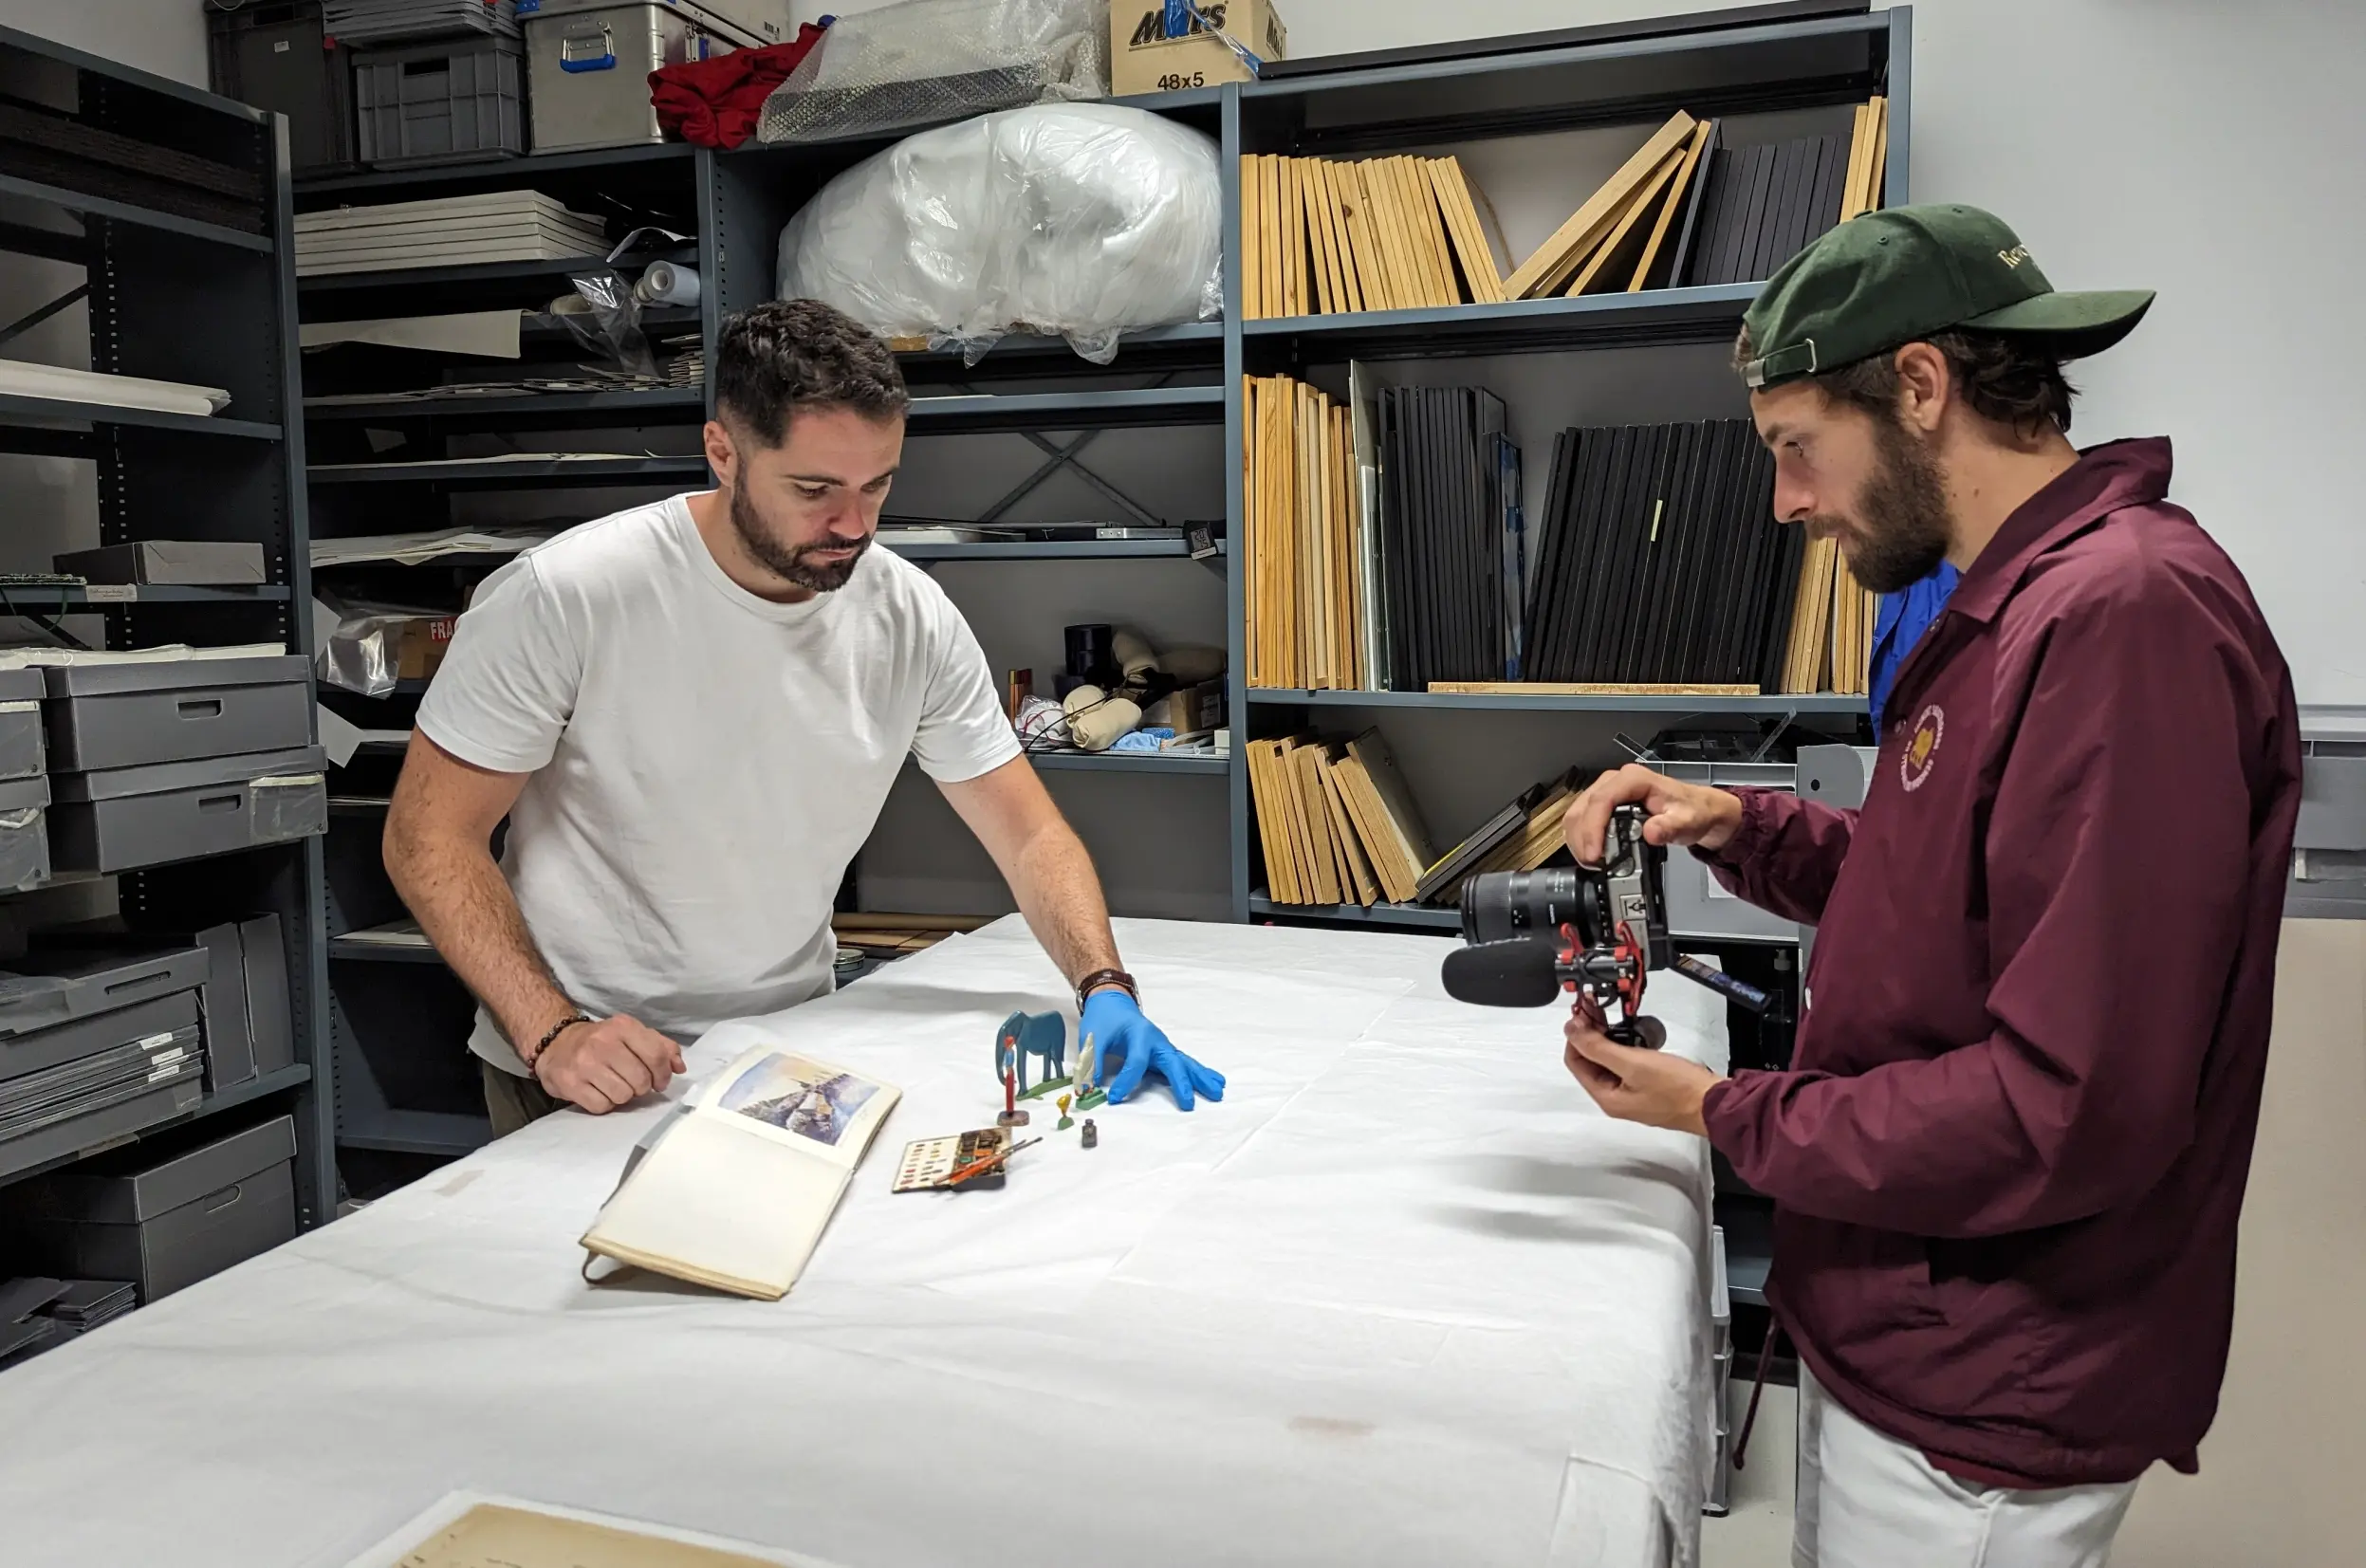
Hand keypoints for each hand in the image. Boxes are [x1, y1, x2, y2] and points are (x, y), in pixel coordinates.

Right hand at [532, 1013, 685, 1113]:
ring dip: (623, 1096)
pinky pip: (602, 1106)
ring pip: (623, 1095)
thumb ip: (661, 1047)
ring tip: (614, 1085)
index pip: (657, 1056)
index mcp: (623, 1027)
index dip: (663, 1075)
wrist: (556, 1044)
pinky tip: (599, 1092)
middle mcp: (603, 1043)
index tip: (659, 1082)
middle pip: (641, 1080)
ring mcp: (584, 1064)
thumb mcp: (632, 1034)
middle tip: (632, 1082)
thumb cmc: (602, 1041)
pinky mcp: (570, 1083)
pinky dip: (605, 1104)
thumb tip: (679, 1067)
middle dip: (641, 1087)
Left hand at [1081, 988, 1224, 1111]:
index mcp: (1139, 1035)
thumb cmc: (1104, 1019)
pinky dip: (1199, 1073)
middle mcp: (1156, 1041)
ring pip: (1185, 1063)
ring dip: (1201, 1078)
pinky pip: (1184, 1064)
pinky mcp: (1165, 1054)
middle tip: (1189, 1103)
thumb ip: (1091, 1061)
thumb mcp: (1092, 1036)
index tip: (1114, 1098)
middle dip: (1181, 1083)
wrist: (1113, 1002)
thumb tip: (1088, 1088)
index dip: (1126, 1081)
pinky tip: (1216, 1082)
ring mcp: (1163, 1047)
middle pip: (1172, 1062)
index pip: (1136, 1062)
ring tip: (1218, 1092)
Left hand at [1562, 998, 1719, 1136]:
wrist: (1713, 1102)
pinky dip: (1626, 1047)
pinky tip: (1633, 1034)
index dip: (1575, 1035)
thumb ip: (1598, 1047)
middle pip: (1591, 1061)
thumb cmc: (1677, 1088)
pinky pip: (1627, 1065)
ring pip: (1609, 1061)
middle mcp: (1615, 1099)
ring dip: (1608, 1039)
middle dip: (1591, 1034)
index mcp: (1606, 1097)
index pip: (1575, 1061)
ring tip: (1614, 1018)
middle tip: (1597, 1009)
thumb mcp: (1633, 1063)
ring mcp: (1632, 1094)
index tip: (1582, 1012)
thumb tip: (1571, 1030)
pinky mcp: (1647, 1087)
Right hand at [1563, 763, 1744, 864]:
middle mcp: (1615, 782)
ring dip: (1579, 842)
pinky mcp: (1602, 806)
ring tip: (1595, 863)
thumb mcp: (1687, 821)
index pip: (1601, 800)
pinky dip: (1582, 840)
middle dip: (1583, 840)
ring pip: (1577, 815)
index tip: (1595, 854)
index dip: (1593, 828)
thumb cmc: (1691, 811)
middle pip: (1583, 809)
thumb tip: (1650, 832)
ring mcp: (1606, 792)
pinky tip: (1594, 854)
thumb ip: (1670, 827)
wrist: (1696, 811)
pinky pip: (1581, 821)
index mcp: (1633, 780)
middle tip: (1595, 865)